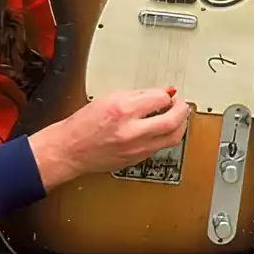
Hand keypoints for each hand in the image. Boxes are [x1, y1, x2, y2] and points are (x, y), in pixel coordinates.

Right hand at [30, 87, 189, 189]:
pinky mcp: (136, 160)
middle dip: (183, 110)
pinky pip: (160, 147)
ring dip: (179, 125)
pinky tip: (162, 129)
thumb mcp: (110, 98)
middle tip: (182, 104)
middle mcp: (131, 132)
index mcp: (123, 111)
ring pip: (172, 138)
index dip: (167, 95)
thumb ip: (138, 95)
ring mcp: (135, 149)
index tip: (167, 94)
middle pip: (173, 122)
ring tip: (176, 117)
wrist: (70, 149)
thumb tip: (161, 93)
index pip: (160, 99)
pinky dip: (166, 136)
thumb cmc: (84, 124)